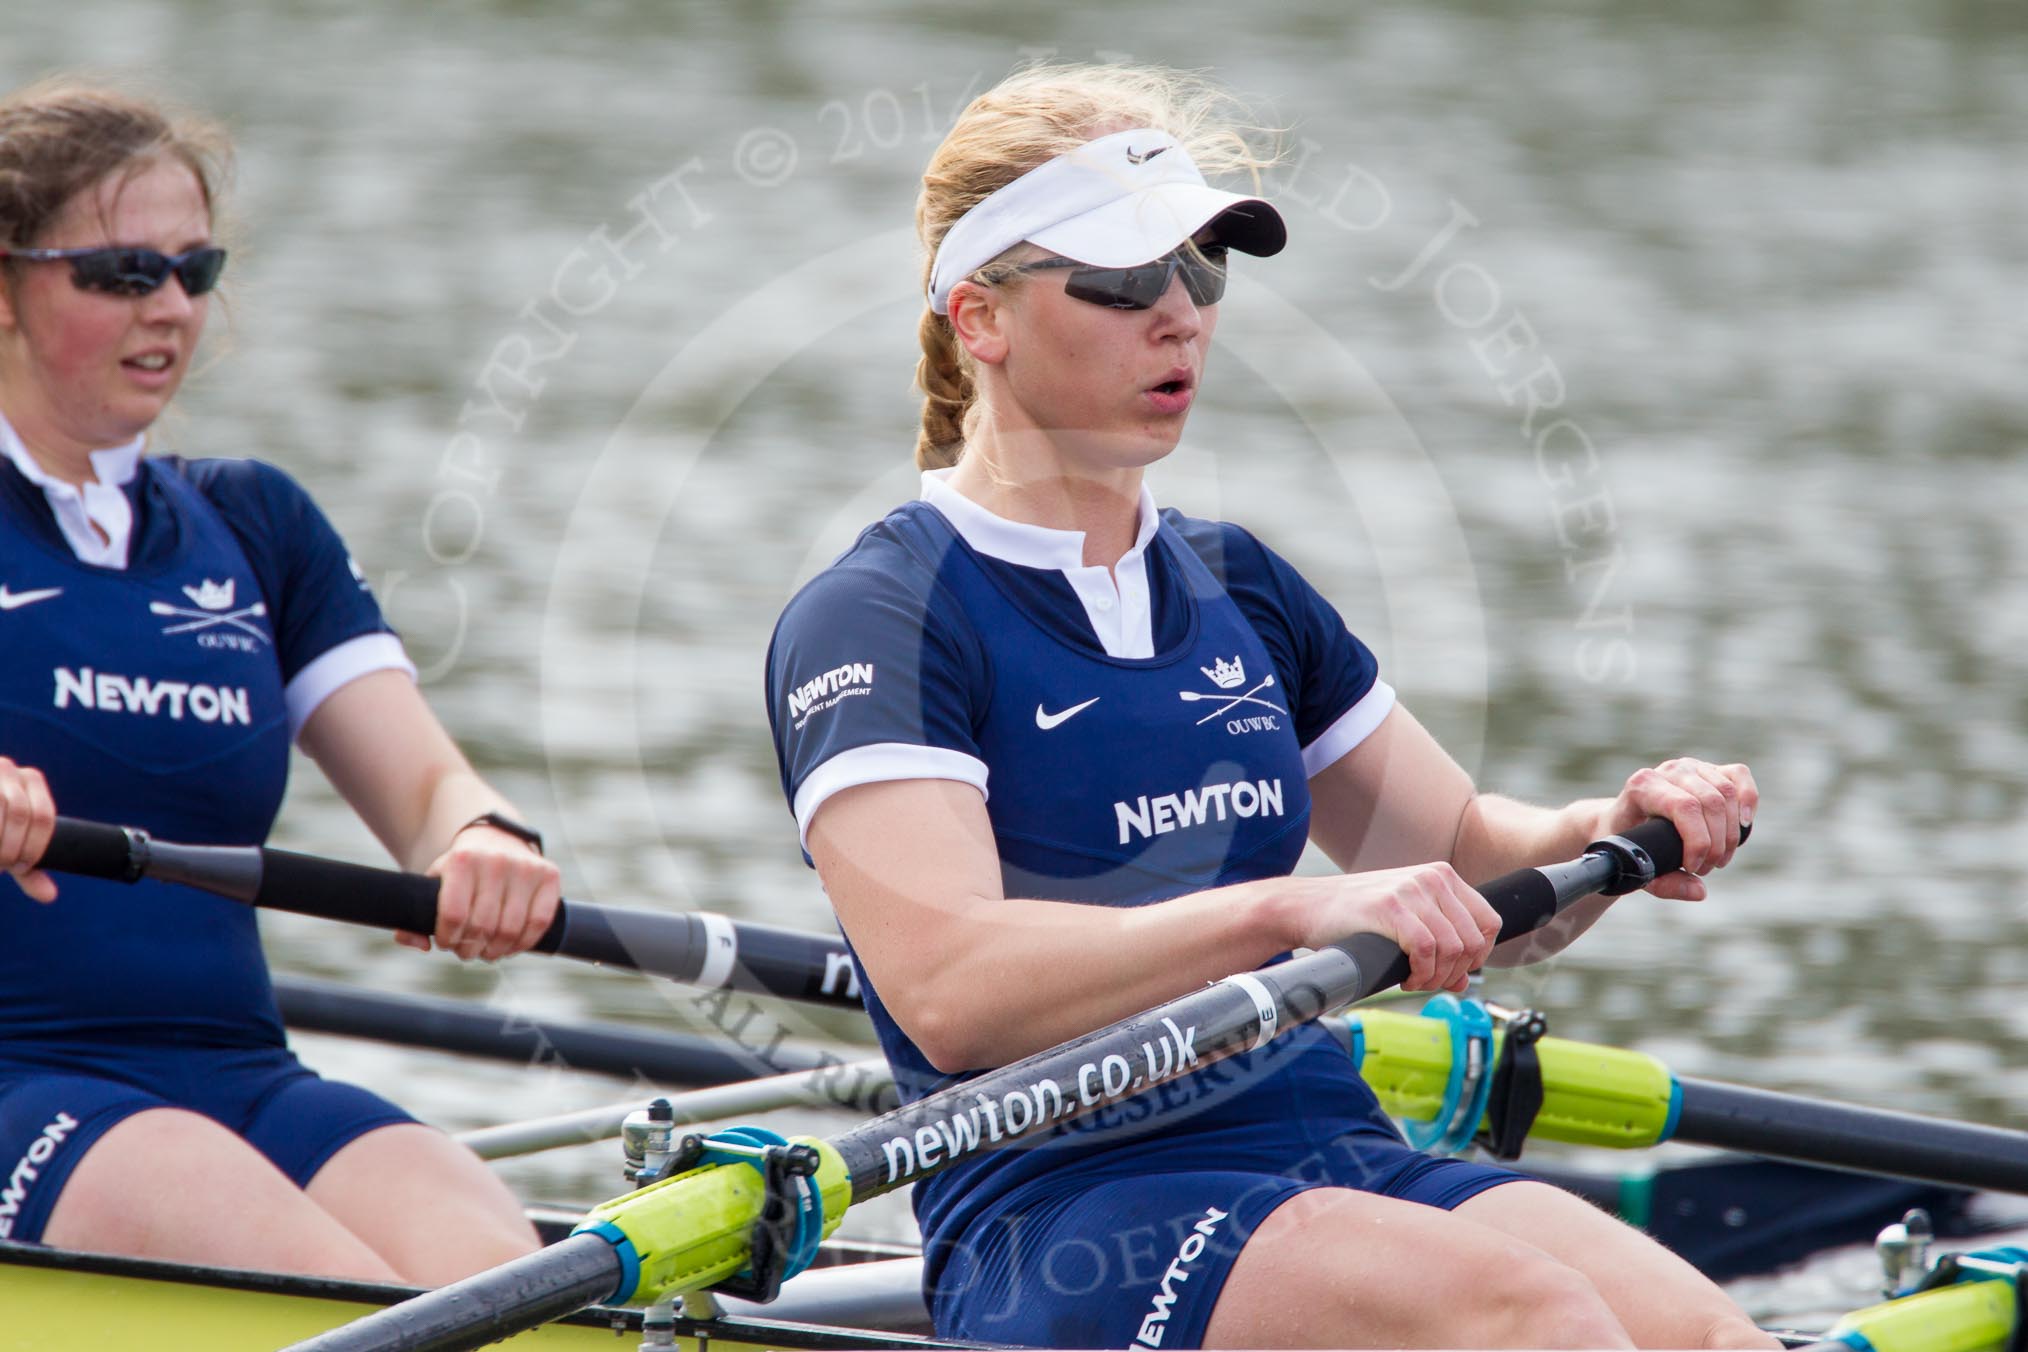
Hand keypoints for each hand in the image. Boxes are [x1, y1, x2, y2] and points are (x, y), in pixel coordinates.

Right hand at [0, 757, 57, 902]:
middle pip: (22, 814)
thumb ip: (29, 868)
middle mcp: (10, 768)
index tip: (22, 866)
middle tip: (2, 865)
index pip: (45, 817)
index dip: (35, 847)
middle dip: (11, 847)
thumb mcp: (11, 844)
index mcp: (32, 780)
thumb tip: (50, 896)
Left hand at [403, 824, 561, 960]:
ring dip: (496, 950)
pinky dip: (523, 943)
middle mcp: (496, 861)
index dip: (448, 938)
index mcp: (462, 860)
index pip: (454, 914)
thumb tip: (420, 944)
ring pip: (511, 930)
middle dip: (470, 948)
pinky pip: (539, 923)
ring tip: (486, 950)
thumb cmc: (460, 871)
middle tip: (466, 950)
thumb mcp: (432, 884)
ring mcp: (526, 867)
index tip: (446, 942)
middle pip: (483, 926)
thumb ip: (413, 918)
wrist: (495, 838)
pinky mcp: (549, 875)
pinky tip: (510, 946)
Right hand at [1291, 863, 1501, 992]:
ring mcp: (1412, 890)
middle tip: (1429, 981)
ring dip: (1436, 977)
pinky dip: (1421, 974)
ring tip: (1414, 981)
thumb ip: (1439, 945)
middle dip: (1456, 973)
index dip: (1479, 956)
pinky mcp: (1391, 907)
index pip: (1490, 921)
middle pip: (1474, 940)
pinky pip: (1426, 949)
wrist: (1307, 906)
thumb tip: (1463, 982)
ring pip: (1453, 948)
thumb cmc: (1354, 916)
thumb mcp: (1406, 923)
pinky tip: (1405, 978)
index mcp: (1442, 876)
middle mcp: (1432, 878)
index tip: (1454, 971)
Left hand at [1599, 758, 1756, 900]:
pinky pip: (1739, 776)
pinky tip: (1744, 825)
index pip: (1684, 806)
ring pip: (1727, 794)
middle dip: (1716, 844)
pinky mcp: (1711, 769)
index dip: (1698, 841)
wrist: (1623, 822)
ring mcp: (1691, 767)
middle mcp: (1669, 770)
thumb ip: (1664, 884)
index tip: (1692, 868)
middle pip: (1711, 802)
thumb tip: (1699, 891)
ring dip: (1730, 834)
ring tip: (1718, 859)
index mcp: (1643, 786)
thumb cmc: (1629, 844)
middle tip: (1706, 869)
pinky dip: (1749, 800)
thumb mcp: (1636, 866)